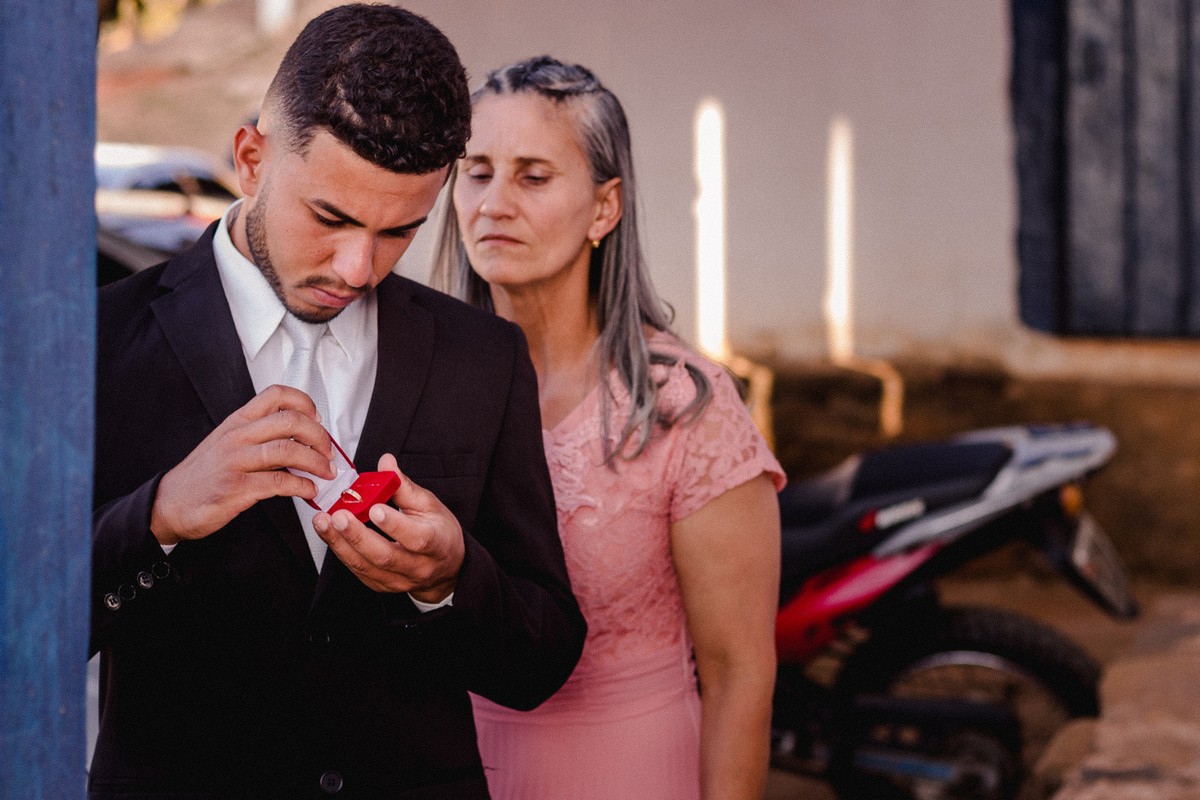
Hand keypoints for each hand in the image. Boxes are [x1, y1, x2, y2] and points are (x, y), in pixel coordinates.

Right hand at [150, 384, 334, 545]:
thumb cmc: (203, 475)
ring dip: (316, 462)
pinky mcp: (236, 488)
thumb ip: (259, 437)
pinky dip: (301, 486)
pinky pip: (279, 483)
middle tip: (328, 450)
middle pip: (289, 421)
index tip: (318, 417)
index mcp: (237, 422)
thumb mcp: (228, 444)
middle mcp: (237, 437)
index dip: (304, 402)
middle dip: (318, 435)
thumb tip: (300, 440)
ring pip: (287, 450)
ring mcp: (235, 462)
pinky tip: (308, 490)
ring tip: (326, 472)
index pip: (275, 395)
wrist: (169, 503)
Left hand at [312, 454, 463, 601]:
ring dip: (341, 544)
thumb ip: (404, 486)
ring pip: (366, 566)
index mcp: (436, 543)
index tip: (374, 508)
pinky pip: (357, 570)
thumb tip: (386, 463)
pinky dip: (340, 551)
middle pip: (385, 556)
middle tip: (338, 516)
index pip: (417, 538)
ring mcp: (398, 580)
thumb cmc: (439, 532)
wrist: (446, 567)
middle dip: (357, 535)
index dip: (394, 525)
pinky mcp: (381, 585)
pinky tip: (329, 534)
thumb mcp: (429, 505)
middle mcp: (417, 566)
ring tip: (323, 523)